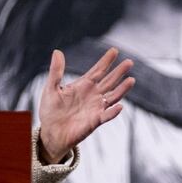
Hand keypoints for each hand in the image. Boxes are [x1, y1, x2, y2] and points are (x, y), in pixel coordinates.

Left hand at [37, 47, 133, 162]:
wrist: (50, 132)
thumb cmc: (50, 110)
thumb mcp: (51, 88)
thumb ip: (56, 71)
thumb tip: (57, 51)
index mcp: (83, 85)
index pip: (97, 71)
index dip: (106, 61)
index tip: (114, 50)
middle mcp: (92, 95)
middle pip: (109, 81)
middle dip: (119, 72)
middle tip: (129, 62)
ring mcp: (95, 108)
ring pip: (113, 97)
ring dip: (122, 89)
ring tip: (131, 80)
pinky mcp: (94, 121)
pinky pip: (106, 116)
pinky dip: (113, 112)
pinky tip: (119, 106)